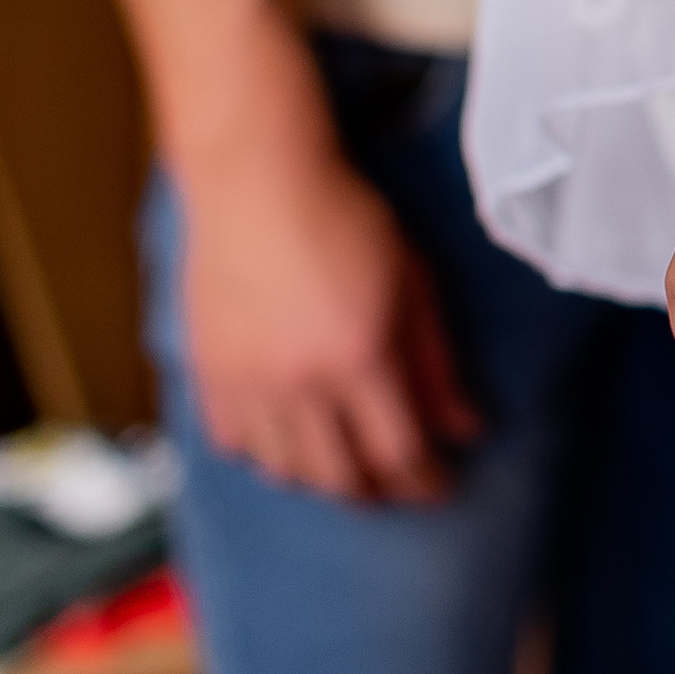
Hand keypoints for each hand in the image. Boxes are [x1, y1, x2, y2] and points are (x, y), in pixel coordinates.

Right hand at [177, 105, 478, 503]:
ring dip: (321, 481)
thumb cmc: (344, 217)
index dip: (425, 482)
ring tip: (347, 470)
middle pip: (340, 478)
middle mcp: (298, 381)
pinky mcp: (207, 370)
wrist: (257, 179)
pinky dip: (263, 455)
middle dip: (378, 494)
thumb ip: (437, 362)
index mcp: (358, 357)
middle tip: (399, 488)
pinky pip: (233, 442)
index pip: (399, 453)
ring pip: (284, 470)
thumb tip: (467, 427)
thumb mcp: (413, 281)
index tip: (441, 487)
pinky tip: (287, 443)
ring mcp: (246, 381)